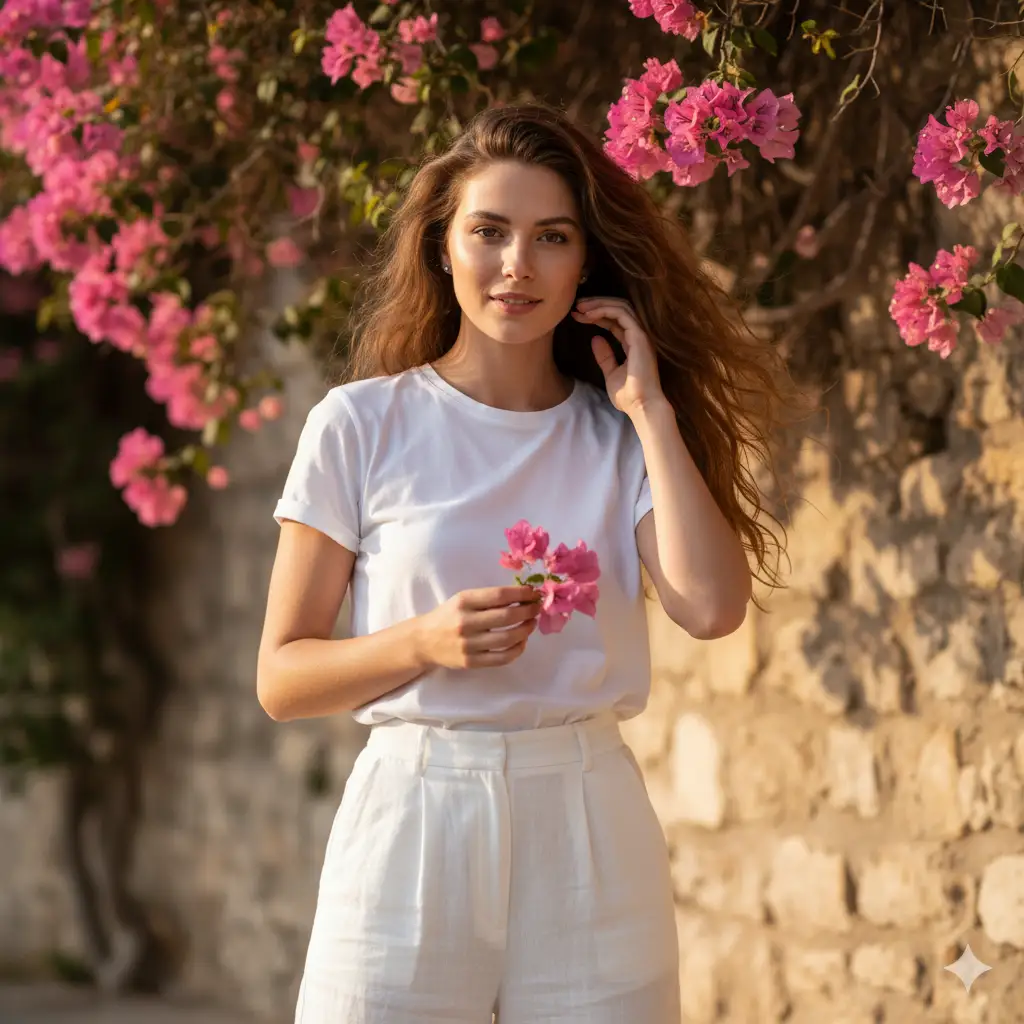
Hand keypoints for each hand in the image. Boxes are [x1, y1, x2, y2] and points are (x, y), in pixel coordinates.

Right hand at [414, 585, 540, 670]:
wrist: (424, 641)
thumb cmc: (448, 616)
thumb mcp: (462, 600)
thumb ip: (488, 598)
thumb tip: (523, 596)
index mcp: (463, 601)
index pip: (499, 595)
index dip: (521, 594)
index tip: (533, 593)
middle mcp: (465, 622)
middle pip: (507, 616)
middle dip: (528, 611)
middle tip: (537, 608)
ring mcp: (468, 644)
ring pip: (508, 639)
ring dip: (526, 630)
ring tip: (531, 623)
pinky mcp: (471, 662)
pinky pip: (502, 658)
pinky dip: (517, 650)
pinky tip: (521, 642)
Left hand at [571, 296, 665, 416]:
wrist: (641, 406)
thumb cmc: (629, 395)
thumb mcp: (611, 373)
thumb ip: (605, 356)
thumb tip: (595, 339)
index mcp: (633, 343)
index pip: (615, 321)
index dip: (596, 315)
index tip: (577, 315)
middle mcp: (638, 335)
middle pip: (618, 309)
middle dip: (596, 304)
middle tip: (576, 305)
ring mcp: (640, 335)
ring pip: (621, 307)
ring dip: (598, 304)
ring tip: (579, 307)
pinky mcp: (639, 336)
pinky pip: (621, 314)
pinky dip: (604, 310)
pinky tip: (588, 314)